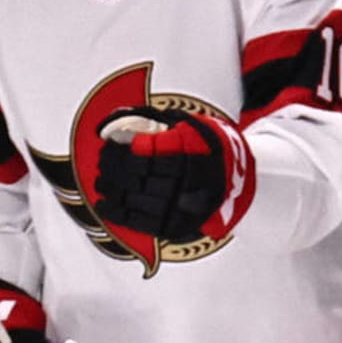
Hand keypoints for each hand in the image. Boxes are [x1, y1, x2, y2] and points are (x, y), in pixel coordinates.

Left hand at [92, 106, 254, 242]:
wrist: (240, 178)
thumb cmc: (206, 147)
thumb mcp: (187, 125)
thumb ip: (155, 120)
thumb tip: (116, 118)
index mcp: (186, 152)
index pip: (142, 152)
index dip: (119, 149)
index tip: (107, 144)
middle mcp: (183, 179)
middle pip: (135, 176)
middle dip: (112, 171)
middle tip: (101, 166)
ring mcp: (180, 204)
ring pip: (136, 200)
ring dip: (112, 192)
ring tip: (100, 185)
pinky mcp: (176, 223)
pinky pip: (142, 222)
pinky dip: (119, 216)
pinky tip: (104, 207)